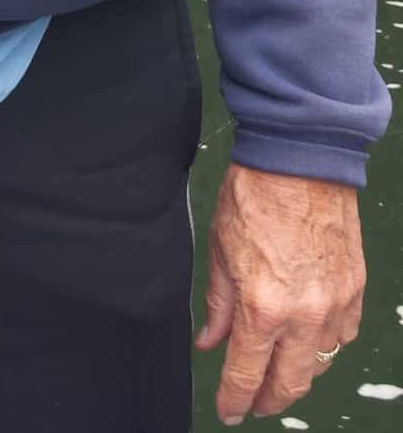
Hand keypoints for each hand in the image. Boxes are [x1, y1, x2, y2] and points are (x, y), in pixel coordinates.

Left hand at [196, 162, 364, 423]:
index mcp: (262, 307)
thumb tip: (210, 342)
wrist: (300, 158)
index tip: (229, 411)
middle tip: (254, 403)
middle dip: (269, 400)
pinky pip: (343, 334)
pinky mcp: (355, 288)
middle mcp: (303, 315)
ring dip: (297, 371)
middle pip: (289, 384)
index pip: (246, 375)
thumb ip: (218, 304)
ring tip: (278, 368)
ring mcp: (334, 304)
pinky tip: (308, 336)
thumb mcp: (219, 249)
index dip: (234, 400)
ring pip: (319, 363)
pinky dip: (324, 342)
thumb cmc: (254, 194)